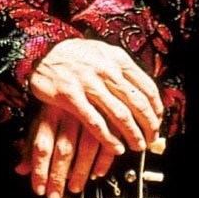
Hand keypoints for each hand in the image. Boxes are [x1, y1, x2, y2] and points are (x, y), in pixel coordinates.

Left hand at [15, 104, 115, 197]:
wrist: (80, 68)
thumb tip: (20, 169)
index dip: (40, 169)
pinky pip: (108, 142)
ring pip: (87, 147)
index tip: (40, 189)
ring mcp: (91, 113)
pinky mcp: (110, 115)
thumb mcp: (40, 115)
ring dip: (81, 172)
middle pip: (64, 149)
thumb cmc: (58, 96)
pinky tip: (96, 173)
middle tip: (55, 195)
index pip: (42, 145)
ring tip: (75, 188)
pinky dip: (103, 161)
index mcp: (50, 111)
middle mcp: (70, 112)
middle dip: (59, 176)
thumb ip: (31, 143)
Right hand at [29, 38, 162, 156]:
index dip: (156, 109)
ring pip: (120, 114)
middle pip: (137, 103)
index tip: (158, 121)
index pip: (147, 87)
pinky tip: (116, 148)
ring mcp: (88, 83)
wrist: (40, 50)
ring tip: (137, 146)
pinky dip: (109, 138)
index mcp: (118, 59)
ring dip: (132, 134)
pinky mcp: (70, 96)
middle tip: (151, 139)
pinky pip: (95, 122)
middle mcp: (106, 70)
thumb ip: (121, 69)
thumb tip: (143, 91)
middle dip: (148, 125)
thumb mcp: (103, 53)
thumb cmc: (74, 55)